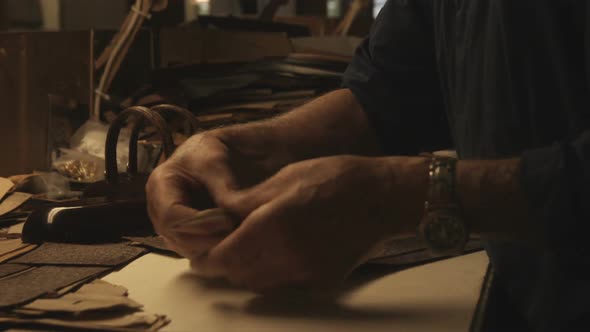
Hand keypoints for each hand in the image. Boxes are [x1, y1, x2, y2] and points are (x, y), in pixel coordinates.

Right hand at [146, 130, 284, 257]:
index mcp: (160, 184)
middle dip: (208, 240)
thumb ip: (222, 187)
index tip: (229, 222)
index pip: (171, 216)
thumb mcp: (217, 160)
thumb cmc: (217, 151)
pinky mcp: (189, 236)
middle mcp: (160, 209)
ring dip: (214, 248)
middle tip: (238, 236)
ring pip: (189, 249)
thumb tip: (228, 218)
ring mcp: (172, 225)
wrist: (227, 153)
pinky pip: (200, 251)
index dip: (199, 224)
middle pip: (178, 238)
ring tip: (240, 239)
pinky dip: (217, 249)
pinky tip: (236, 243)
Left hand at [188, 156, 427, 291]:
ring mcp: (308, 273)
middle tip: (218, 247)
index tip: (197, 251)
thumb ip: (247, 202)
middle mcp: (289, 256)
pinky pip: (283, 285)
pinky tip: (276, 253)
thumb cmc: (336, 178)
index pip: (224, 256)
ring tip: (244, 248)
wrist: (383, 198)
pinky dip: (271, 274)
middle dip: (223, 263)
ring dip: (244, 270)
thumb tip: (220, 215)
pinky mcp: (322, 281)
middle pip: (238, 274)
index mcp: (274, 225)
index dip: (206, 256)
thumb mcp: (285, 178)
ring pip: (258, 283)